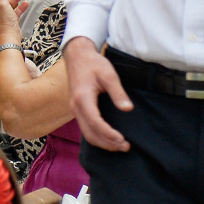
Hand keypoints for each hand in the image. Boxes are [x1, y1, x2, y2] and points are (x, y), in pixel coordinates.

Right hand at [65, 36, 131, 151]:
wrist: (77, 56)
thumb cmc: (93, 64)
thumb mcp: (108, 74)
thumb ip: (118, 92)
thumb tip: (127, 109)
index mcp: (83, 97)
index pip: (94, 121)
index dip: (108, 133)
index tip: (122, 140)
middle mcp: (76, 106)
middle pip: (89, 132)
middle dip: (107, 143)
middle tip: (126, 147)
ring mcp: (75, 109)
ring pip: (86, 133)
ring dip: (103, 142)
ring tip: (120, 146)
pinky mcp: (78, 110)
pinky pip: (86, 128)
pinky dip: (98, 137)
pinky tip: (110, 139)